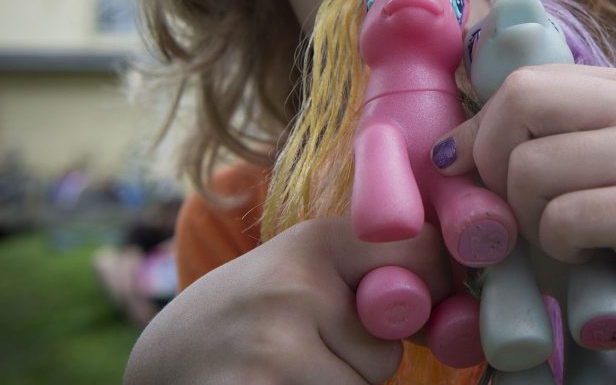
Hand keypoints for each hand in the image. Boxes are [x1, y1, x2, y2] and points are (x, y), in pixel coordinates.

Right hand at [124, 218, 450, 384]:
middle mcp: (294, 289)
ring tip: (284, 372)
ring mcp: (274, 352)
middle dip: (361, 363)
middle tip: (305, 350)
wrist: (159, 364)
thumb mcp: (296, 267)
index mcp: (312, 243)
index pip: (421, 254)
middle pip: (387, 353)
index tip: (409, 306)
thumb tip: (457, 298)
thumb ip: (365, 271)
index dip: (430, 288)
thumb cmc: (246, 316)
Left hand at [434, 64, 615, 383]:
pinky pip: (562, 218)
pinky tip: (592, 257)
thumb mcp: (568, 181)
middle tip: (524, 214)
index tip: (486, 182)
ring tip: (568, 239)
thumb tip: (444, 153)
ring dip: (530, 220)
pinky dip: (560, 250)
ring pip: (531, 167)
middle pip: (521, 103)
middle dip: (497, 168)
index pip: (520, 84)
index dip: (485, 135)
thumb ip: (518, 149)